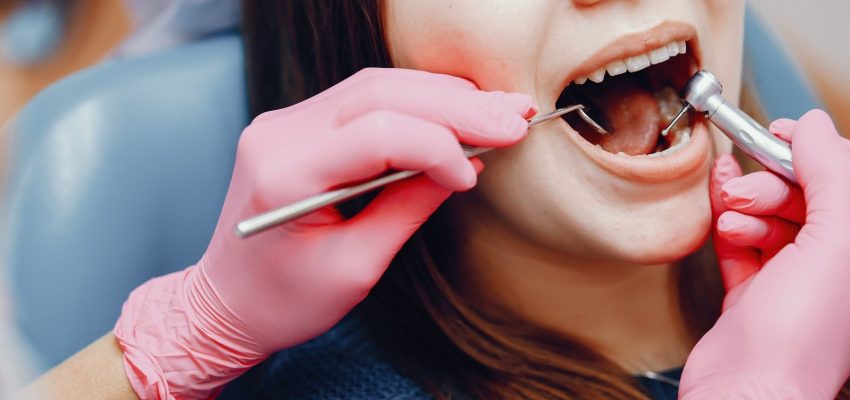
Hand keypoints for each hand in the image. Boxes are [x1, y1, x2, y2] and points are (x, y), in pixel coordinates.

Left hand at [114, 68, 536, 398]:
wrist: (227, 303)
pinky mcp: (297, 124)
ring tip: (498, 109)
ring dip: (442, 96)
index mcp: (284, 174)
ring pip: (376, 85)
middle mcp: (278, 133)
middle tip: (514, 116)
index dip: (439, 148)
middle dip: (456, 106)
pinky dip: (416, 102)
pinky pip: (363, 98)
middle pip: (380, 93)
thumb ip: (407, 211)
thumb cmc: (283, 301)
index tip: (475, 177)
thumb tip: (462, 170)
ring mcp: (284, 122)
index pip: (378, 132)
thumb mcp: (354, 269)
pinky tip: (456, 108)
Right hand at [680, 110, 849, 398]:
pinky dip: (727, 225)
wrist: (744, 394)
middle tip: (749, 191)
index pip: (844, 183)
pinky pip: (741, 245)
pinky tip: (719, 212)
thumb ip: (831, 175)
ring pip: (770, 219)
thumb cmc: (800, 338)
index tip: (780, 134)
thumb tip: (815, 126)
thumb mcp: (835, 242)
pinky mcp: (753, 294)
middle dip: (771, 185)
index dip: (814, 153)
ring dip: (745, 208)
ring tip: (732, 217)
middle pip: (805, 198)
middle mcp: (834, 268)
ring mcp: (793, 281)